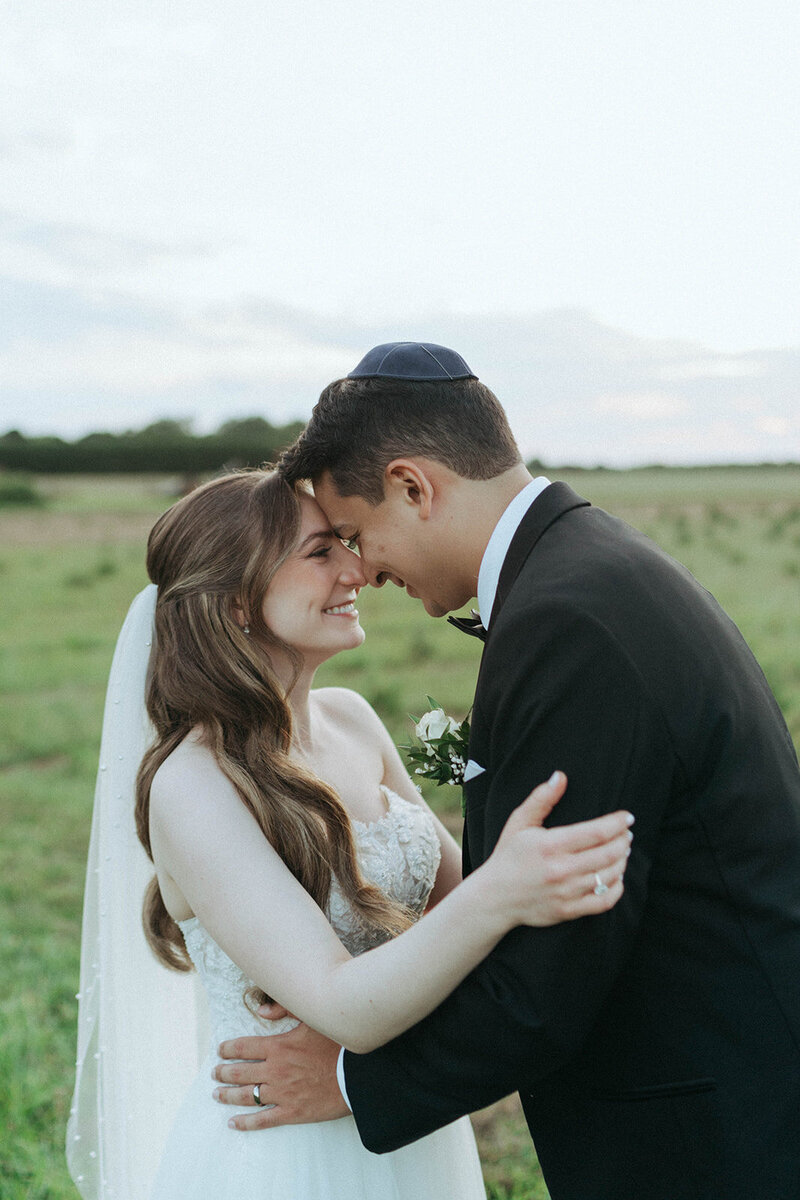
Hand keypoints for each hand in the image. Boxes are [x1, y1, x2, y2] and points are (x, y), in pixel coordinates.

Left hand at [212, 1014, 347, 1130]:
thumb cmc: (337, 1044)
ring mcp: (281, 1093)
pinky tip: (233, 1123)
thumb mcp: (312, 1020)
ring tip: (216, 1094)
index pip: (244, 1047)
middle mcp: (275, 1071)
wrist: (356, 1075)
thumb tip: (262, 1010)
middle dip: (223, 1072)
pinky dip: (245, 1123)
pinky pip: (262, 1120)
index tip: (220, 1050)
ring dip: (228, 1095)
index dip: (228, 1048)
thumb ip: (286, 1010)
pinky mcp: (291, 1112)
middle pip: (240, 1072)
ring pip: (246, 1096)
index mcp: (278, 1047)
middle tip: (214, 1073)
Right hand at [487, 771, 632, 924]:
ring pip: (610, 875)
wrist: (495, 897)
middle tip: (627, 833)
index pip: (596, 832)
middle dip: (624, 840)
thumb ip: (541, 798)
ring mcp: (566, 893)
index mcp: (550, 845)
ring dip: (622, 860)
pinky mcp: (569, 910)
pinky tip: (616, 876)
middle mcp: (561, 870)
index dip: (617, 823)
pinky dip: (617, 887)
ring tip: (622, 850)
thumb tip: (560, 776)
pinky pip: (605, 901)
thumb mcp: (519, 822)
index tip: (627, 817)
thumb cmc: (508, 855)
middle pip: (608, 853)